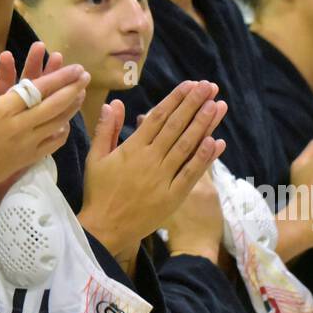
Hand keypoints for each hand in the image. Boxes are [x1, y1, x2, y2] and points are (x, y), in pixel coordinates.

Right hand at [0, 47, 89, 217]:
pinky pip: (52, 143)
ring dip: (72, 106)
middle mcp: (20, 125)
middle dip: (73, 88)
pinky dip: (62, 131)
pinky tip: (67, 122)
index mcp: (2, 109)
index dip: (59, 77)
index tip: (75, 67)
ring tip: (83, 93)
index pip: (38, 89)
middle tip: (86, 75)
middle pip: (55, 104)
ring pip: (57, 122)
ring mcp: (27, 143)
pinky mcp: (28, 158)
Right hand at [79, 81, 226, 264]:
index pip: (158, 117)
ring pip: (187, 146)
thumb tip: (115, 104)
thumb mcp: (95, 158)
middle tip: (210, 87)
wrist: (105, 228)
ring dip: (204, 125)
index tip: (190, 85)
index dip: (176, 99)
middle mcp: (150, 160)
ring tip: (217, 106)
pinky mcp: (173, 197)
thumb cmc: (99, 191)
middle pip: (176, 127)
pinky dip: (204, 158)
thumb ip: (106, 130)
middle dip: (194, 104)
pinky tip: (217, 142)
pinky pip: (191, 174)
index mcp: (132, 148)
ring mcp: (163, 178)